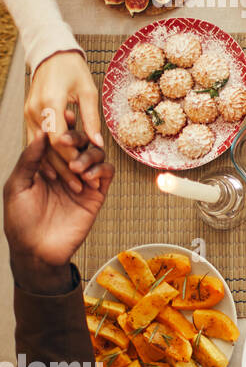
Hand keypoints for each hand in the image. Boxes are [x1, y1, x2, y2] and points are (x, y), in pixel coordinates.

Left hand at [4, 132, 112, 292]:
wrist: (37, 250)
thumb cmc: (20, 220)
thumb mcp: (17, 186)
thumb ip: (30, 159)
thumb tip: (42, 133)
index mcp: (46, 164)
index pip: (57, 139)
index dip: (62, 126)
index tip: (62, 116)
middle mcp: (66, 169)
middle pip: (80, 142)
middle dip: (76, 137)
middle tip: (66, 141)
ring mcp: (83, 181)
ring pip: (96, 155)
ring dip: (89, 156)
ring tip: (76, 168)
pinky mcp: (97, 194)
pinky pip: (107, 174)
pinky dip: (102, 170)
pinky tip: (89, 177)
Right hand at [25, 51, 102, 194]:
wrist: (51, 55)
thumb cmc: (73, 71)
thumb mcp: (88, 92)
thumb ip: (91, 119)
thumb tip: (98, 144)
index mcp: (51, 102)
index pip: (58, 137)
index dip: (72, 156)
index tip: (86, 170)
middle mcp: (35, 110)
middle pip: (48, 146)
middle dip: (64, 167)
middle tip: (80, 186)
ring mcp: (29, 113)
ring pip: (40, 147)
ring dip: (55, 165)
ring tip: (72, 184)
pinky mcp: (29, 116)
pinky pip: (37, 141)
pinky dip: (47, 156)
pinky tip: (59, 171)